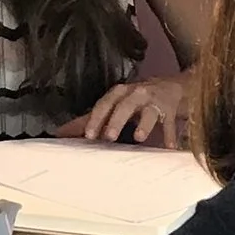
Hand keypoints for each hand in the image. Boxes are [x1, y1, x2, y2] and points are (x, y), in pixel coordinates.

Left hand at [65, 73, 189, 146]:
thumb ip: (90, 119)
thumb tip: (61, 133)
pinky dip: (170, 135)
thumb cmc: (137, 99)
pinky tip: (170, 147)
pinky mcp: (171, 109)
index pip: (104, 104)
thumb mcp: (115, 105)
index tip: (88, 135)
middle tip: (109, 137)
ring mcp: (155, 101)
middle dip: (116, 120)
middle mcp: (136, 94)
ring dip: (144, 124)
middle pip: (124, 106)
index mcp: (119, 93)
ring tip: (139, 138)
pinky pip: (170, 123)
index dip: (96, 119)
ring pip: (149, 112)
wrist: (172, 87)